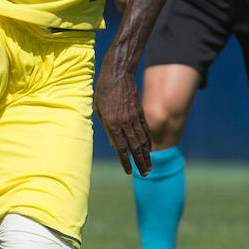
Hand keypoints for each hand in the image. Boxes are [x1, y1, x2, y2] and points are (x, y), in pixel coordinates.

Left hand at [95, 61, 149, 175]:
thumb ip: (107, 127)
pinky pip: (146, 130)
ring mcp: (134, 117)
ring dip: (146, 155)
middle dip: (140, 162)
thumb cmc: (103, 91)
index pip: (120, 147)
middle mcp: (125, 122)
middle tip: (145, 175)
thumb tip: (115, 143)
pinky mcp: (140, 112)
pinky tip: (149, 150)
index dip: (125, 161)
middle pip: (135, 147)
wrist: (118, 74)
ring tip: (149, 167)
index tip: (129, 171)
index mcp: (112, 122)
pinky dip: (148, 142)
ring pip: (143, 140)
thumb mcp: (99, 109)